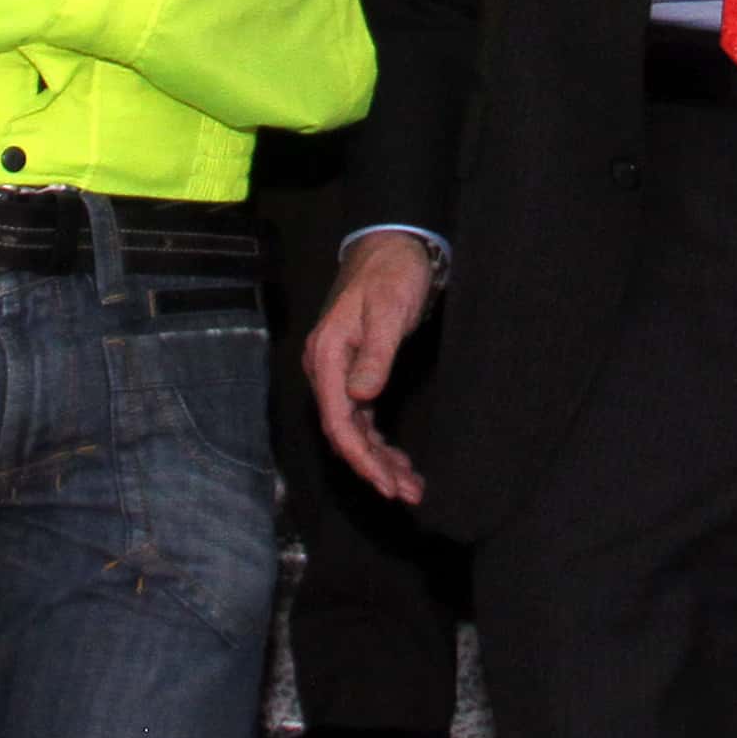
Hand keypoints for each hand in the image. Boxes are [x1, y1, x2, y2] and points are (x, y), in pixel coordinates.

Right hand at [302, 232, 437, 504]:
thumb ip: (375, 355)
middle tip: (408, 493)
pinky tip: (399, 460)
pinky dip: (379, 441)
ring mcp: (338, 372)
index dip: (362, 459)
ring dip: (379, 459)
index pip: (339, 422)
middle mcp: (326, 369)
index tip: (387, 484)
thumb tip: (363, 398)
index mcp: (327, 356)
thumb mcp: (388, 310)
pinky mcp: (355, 372)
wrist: (392, 245)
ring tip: (410, 486)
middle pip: (345, 433)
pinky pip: (362, 418)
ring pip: (354, 430)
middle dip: (374, 468)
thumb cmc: (391, 274)